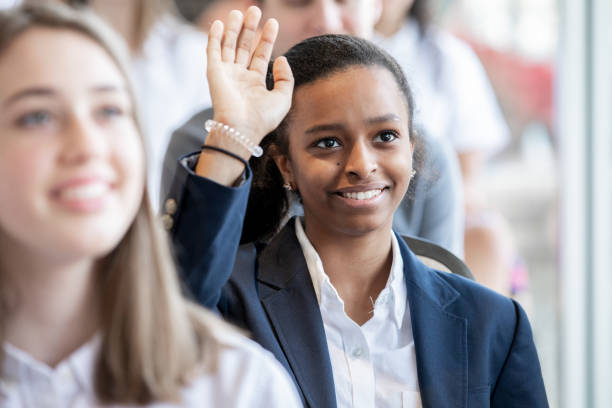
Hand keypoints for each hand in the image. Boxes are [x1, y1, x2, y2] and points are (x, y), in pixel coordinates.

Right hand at [206, 6, 293, 145]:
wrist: (242, 128)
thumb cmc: (262, 119)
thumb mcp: (283, 98)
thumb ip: (285, 78)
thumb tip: (281, 58)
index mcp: (254, 84)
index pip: (260, 55)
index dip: (266, 39)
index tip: (273, 22)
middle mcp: (239, 77)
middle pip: (244, 47)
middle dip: (250, 28)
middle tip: (255, 10)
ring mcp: (226, 74)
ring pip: (229, 46)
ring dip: (234, 28)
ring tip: (240, 11)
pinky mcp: (214, 73)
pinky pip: (213, 51)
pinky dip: (215, 37)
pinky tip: (220, 23)